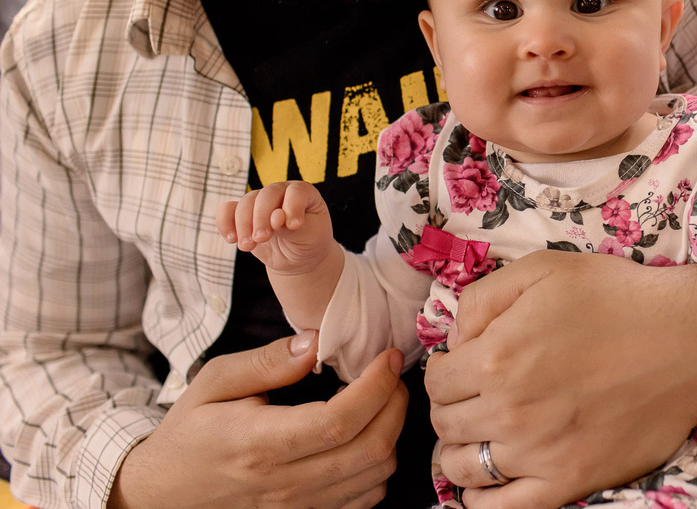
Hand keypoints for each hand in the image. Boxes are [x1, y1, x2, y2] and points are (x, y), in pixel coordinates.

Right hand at [109, 331, 407, 508]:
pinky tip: (365, 436)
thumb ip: (267, 361)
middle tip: (392, 374)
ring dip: (391, 434)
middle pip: (370, 450)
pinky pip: (365, 499)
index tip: (388, 357)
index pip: (339, 421)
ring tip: (380, 402)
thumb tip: (316, 341)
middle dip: (396, 405)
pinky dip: (378, 466)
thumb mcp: (214, 382)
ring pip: (376, 478)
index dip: (376, 387)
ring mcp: (298, 508)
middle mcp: (284, 484)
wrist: (163, 493)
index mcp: (260, 444)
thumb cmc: (191, 432)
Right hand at [215, 180, 334, 274]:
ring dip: (243, 224)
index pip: (296, 192)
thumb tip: (275, 217)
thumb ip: (292, 227)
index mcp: (303, 193)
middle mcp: (281, 192)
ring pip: (246, 203)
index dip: (293, 206)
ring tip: (247, 246)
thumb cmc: (310, 241)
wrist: (297, 256)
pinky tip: (231, 239)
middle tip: (262, 238)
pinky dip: (225, 223)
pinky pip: (227, 211)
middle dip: (261, 217)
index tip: (294, 226)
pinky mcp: (244, 214)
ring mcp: (260, 202)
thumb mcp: (309, 236)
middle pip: (266, 195)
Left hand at [423, 249, 696, 508]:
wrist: (687, 339)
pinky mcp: (570, 480)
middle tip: (478, 393)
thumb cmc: (616, 298)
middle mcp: (509, 410)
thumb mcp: (541, 269)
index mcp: (495, 357)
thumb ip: (481, 299)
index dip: (446, 369)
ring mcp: (539, 452)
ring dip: (463, 449)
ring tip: (486, 431)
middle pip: (444, 424)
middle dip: (453, 406)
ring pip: (462, 469)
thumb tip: (454, 340)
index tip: (466, 363)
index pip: (436, 381)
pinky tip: (491, 479)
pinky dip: (483, 499)